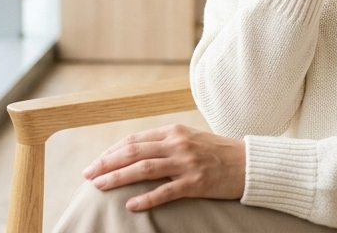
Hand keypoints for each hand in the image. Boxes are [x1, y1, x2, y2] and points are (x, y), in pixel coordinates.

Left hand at [83, 124, 245, 211]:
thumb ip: (166, 142)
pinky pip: (166, 191)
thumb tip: (138, 152)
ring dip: (118, 177)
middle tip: (88, 174)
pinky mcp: (196, 182)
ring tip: (99, 186)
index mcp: (174, 131)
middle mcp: (178, 144)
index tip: (96, 162)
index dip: (112, 151)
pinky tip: (130, 205)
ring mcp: (186, 163)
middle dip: (106, 163)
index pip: (135, 139)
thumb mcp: (191, 139)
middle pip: (133, 152)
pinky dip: (146, 198)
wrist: (249, 163)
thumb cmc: (218, 153)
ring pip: (143, 169)